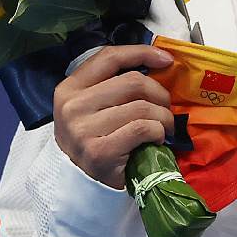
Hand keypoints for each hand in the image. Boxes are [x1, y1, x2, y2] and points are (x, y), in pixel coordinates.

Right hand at [53, 44, 176, 188]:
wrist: (83, 183)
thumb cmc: (96, 139)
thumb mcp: (93, 108)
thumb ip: (114, 86)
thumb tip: (158, 64)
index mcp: (70, 89)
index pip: (109, 57)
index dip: (142, 53)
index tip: (166, 59)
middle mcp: (72, 106)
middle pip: (133, 82)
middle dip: (160, 94)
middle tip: (165, 109)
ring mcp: (83, 129)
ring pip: (142, 107)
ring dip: (163, 118)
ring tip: (162, 128)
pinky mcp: (99, 151)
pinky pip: (143, 129)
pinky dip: (157, 133)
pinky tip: (154, 140)